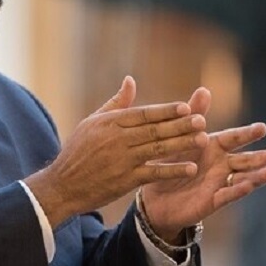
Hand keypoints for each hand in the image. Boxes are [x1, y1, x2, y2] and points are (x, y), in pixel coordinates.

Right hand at [25, 76, 208, 227]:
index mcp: (109, 123)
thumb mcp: (92, 122)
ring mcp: (122, 160)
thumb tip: (130, 80)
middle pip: (154, 130)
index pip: (143, 114)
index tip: (186, 107)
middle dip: (179, 125)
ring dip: (181, 144)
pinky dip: (172, 170)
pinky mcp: (125, 180)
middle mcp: (117, 139)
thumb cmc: (77, 150)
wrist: (63, 185)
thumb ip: (116, 103)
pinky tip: (191, 167)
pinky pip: (153, 173)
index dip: (165, 110)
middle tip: (202, 120)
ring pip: (157, 149)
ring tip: (202, 139)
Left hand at [140, 87, 265, 243]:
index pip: (233, 138)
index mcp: (213, 147)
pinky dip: (237, 191)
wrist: (153, 196)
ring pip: (241, 179)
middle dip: (259, 157)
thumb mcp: (178, 137)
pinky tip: (248, 186)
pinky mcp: (211, 201)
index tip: (262, 128)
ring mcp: (218, 183)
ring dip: (255, 176)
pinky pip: (226, 195)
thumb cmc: (168, 162)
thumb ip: (193, 115)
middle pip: (244, 160)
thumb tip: (204, 89)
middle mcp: (221, 165)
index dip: (247, 134)